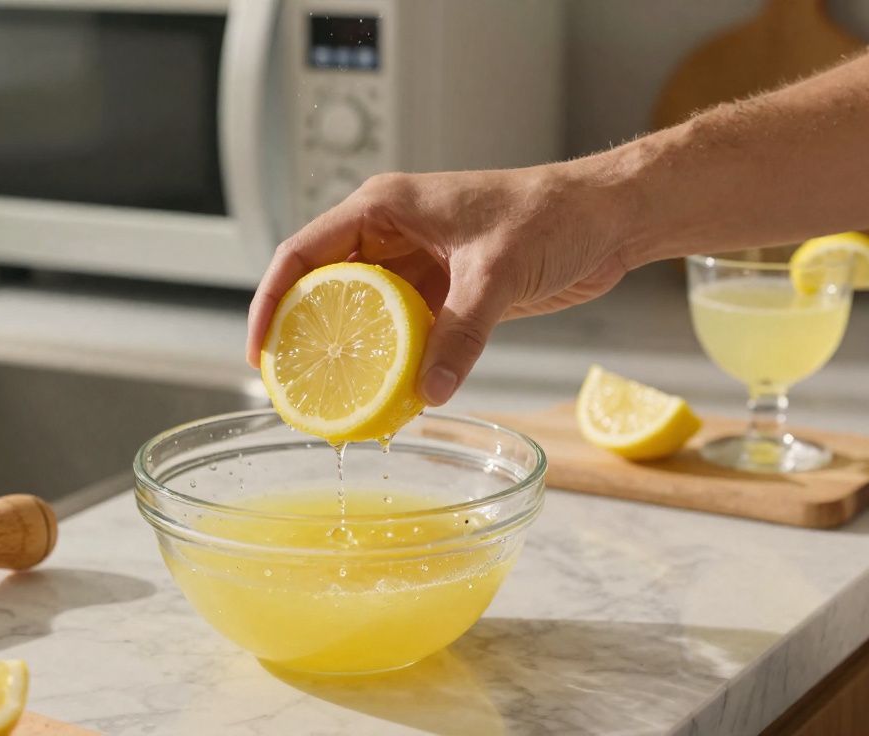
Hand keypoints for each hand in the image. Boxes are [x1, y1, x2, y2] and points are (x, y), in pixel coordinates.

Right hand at [246, 164, 633, 405]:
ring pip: (362, 314)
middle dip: (304, 334)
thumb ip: (462, 332)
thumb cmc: (554, 212)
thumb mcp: (499, 272)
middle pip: (323, 286)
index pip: (304, 252)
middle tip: (291, 386)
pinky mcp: (443, 292)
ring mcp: (415, 265)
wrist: (606, 218)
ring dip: (351, 354)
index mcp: (384, 207)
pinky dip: (393, 362)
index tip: (262, 349)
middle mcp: (390, 234)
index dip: (271, 299)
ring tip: (332, 400)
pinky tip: (387, 396)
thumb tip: (429, 391)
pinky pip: (403, 333)